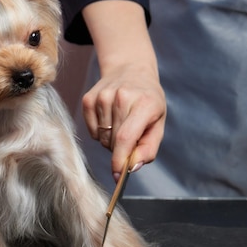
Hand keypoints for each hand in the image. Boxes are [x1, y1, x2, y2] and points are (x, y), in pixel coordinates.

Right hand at [81, 0, 166, 179]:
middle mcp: (121, 97)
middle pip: (113, 140)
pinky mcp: (89, 99)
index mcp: (144, 103)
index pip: (126, 137)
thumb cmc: (148, 101)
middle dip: (120, 150)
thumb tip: (132, 167)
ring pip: (101, 137)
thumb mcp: (158, 123)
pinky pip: (91, 130)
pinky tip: (109, 118)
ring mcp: (102, 96)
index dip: (120, 160)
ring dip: (110, 140)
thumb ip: (148, 148)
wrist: (131, 70)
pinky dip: (100, 131)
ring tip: (120, 124)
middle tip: (130, 138)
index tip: (118, 176)